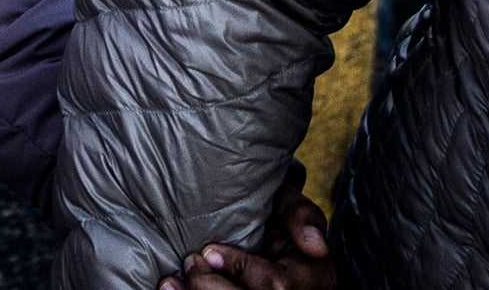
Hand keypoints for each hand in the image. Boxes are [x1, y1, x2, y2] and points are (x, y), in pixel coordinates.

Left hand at [164, 195, 336, 288]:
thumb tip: (316, 246)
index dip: (238, 268)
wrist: (266, 229)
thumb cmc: (278, 216)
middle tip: (190, 263)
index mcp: (315, 279)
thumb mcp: (291, 206)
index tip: (209, 249)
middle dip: (211, 289)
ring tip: (172, 283)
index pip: (275, 286)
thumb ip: (301, 216)